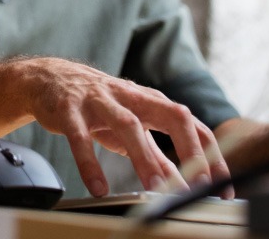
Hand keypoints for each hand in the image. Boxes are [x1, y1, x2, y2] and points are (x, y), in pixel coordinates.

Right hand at [17, 57, 232, 197]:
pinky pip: (80, 136)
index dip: (210, 153)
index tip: (221, 186)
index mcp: (148, 100)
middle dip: (188, 149)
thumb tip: (184, 182)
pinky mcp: (69, 108)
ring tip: (155, 190)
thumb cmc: (96, 103)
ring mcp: (98, 99)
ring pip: (127, 124)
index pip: (190, 122)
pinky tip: (98, 186)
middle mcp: (128, 95)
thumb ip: (156, 152)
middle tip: (199, 186)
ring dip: (144, 158)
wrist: (47, 79)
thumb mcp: (129, 125)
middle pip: (169, 113)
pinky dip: (89, 162)